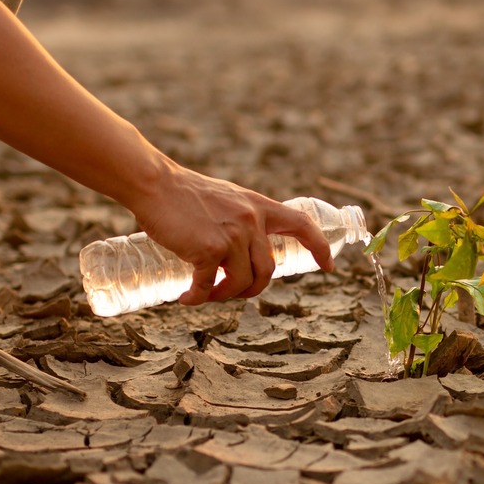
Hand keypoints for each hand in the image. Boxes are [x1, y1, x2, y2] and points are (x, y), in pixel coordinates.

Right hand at [128, 164, 333, 305]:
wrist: (155, 184)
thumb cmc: (185, 193)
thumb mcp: (228, 199)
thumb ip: (242, 218)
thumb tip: (246, 248)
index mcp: (259, 207)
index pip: (301, 224)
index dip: (318, 246)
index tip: (328, 266)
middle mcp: (251, 221)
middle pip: (267, 270)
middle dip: (252, 289)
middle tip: (229, 291)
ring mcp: (231, 235)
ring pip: (240, 282)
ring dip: (224, 296)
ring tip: (207, 295)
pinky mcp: (207, 249)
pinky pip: (207, 285)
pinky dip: (197, 297)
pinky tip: (187, 299)